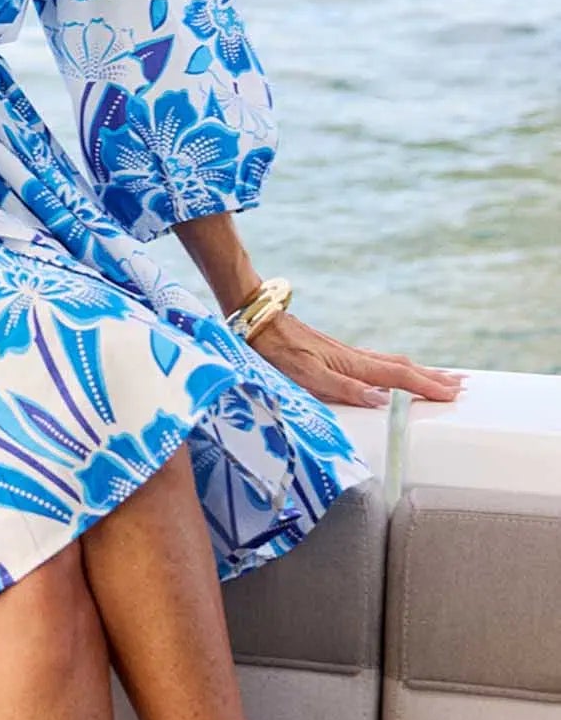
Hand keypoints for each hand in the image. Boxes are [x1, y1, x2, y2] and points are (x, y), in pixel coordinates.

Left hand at [247, 309, 465, 410]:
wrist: (258, 321)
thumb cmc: (277, 350)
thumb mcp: (306, 374)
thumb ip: (342, 387)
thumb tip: (381, 398)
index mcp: (351, 364)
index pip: (399, 378)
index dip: (426, 387)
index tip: (453, 394)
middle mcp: (354, 357)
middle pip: (403, 368)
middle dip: (432, 378)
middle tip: (462, 386)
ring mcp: (346, 353)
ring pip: (392, 362)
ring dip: (418, 372)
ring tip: (440, 377)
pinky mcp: (335, 352)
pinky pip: (377, 362)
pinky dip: (396, 368)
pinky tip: (394, 372)